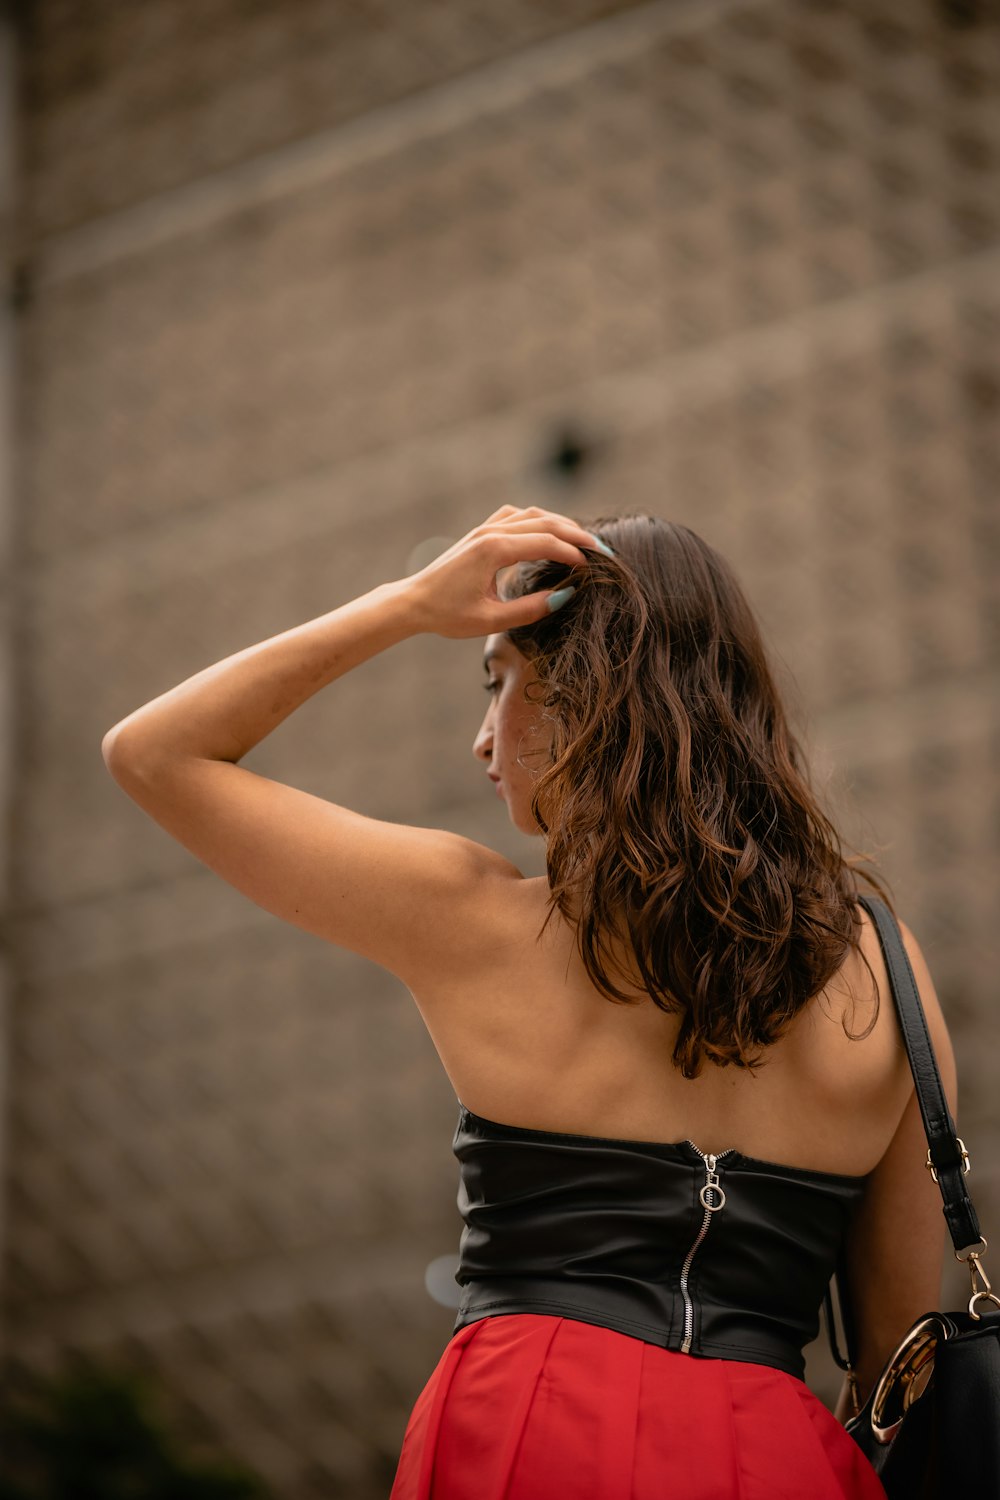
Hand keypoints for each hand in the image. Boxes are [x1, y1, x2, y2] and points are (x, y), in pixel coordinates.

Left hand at [402, 505, 612, 638]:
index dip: (573, 553)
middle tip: (602, 550)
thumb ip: (530, 609)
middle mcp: (490, 532)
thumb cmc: (448, 615)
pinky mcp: (481, 532)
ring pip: (532, 514)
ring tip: (582, 541)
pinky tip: (549, 532)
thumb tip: (565, 596)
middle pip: (545, 522)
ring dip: (560, 524)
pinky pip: (516, 516)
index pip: (546, 543)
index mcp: (493, 551)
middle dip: (576, 535)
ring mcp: (484, 528)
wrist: (414, 602)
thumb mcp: (491, 621)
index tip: (594, 566)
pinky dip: (538, 520)